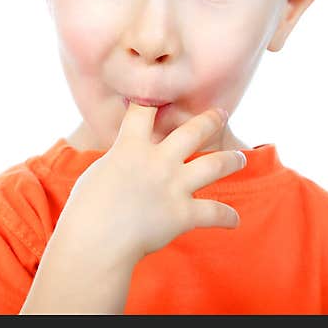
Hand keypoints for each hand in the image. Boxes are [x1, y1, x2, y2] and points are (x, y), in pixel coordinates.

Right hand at [56, 103, 245, 267]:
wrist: (95, 240)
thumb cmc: (86, 209)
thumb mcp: (98, 171)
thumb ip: (120, 160)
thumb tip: (127, 159)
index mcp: (130, 147)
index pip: (144, 110)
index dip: (153, 96)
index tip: (163, 87)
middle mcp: (157, 161)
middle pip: (193, 131)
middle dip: (210, 119)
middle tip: (222, 113)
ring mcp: (173, 186)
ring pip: (215, 164)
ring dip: (232, 160)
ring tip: (240, 157)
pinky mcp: (183, 214)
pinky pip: (215, 212)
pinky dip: (227, 217)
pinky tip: (235, 220)